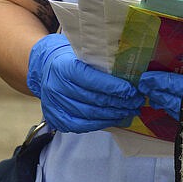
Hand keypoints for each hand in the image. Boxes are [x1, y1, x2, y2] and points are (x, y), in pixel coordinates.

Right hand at [27, 34, 144, 132]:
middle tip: (136, 102)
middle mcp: (56, 87)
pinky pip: (82, 126)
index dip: (114, 87)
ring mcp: (54, 105)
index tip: (132, 90)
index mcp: (64, 67)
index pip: (92, 80)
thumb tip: (131, 75)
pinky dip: (101, 123)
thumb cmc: (71, 59)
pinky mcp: (56, 119)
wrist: (46, 68)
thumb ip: (101, 64)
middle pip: (93, 99)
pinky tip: (115, 119)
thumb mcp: (83, 55)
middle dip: (119, 102)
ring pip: (90, 114)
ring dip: (114, 114)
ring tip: (130, 111)